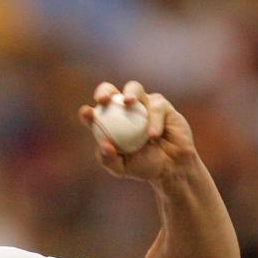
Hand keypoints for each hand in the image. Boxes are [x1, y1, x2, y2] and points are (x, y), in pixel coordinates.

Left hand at [79, 81, 196, 182]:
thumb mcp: (121, 168)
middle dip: (104, 91)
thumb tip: (103, 145)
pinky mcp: (162, 105)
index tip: (86, 113)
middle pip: (110, 91)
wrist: (171, 167)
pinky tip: (152, 135)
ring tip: (128, 102)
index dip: (88, 112)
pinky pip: (156, 107)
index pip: (95, 114)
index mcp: (109, 123)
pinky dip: (154, 121)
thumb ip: (108, 158)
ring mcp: (143, 104)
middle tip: (104, 100)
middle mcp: (123, 109)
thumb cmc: (143, 166)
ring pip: (135, 89)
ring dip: (131, 92)